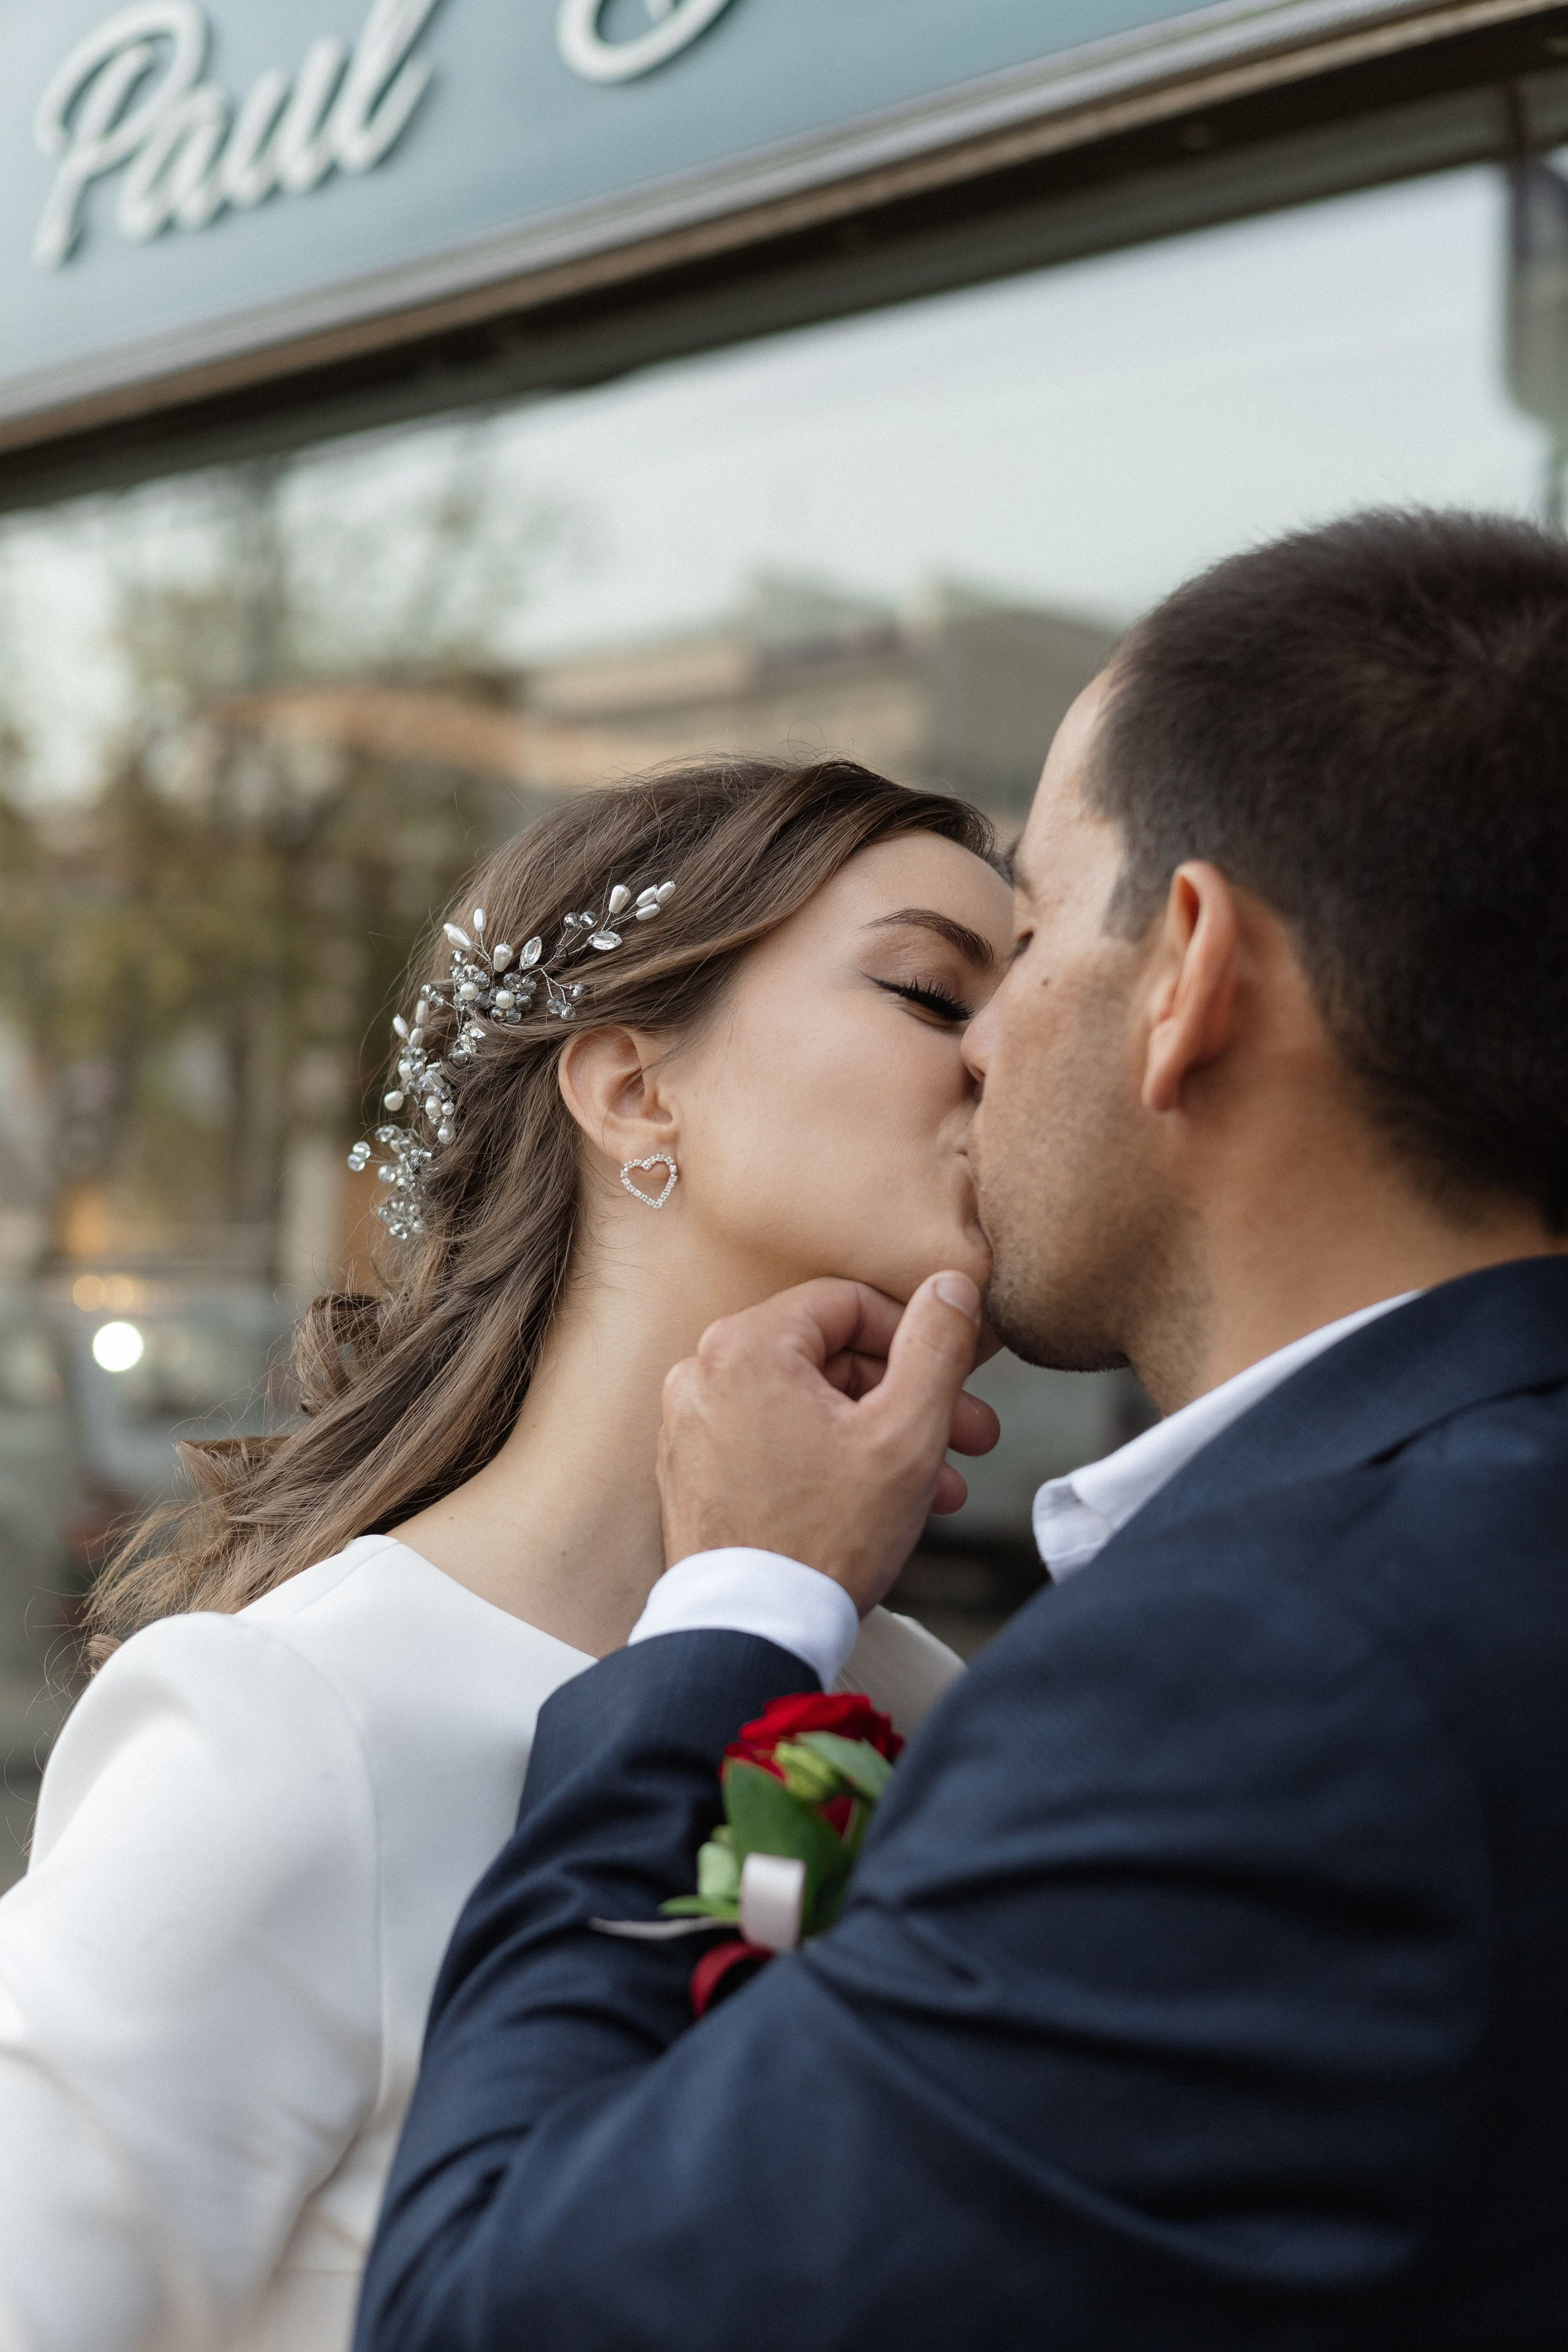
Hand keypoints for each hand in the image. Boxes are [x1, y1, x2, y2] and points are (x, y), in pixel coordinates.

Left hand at [657, 1272, 1001, 1615]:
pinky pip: (777, 1440)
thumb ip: (937, 1346)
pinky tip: (886, 1501)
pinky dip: (832, 1459)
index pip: (849, 1303)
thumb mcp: (906, 1434)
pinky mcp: (693, 1470)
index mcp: (746, 1346)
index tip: (960, 1378)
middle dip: (911, 1398)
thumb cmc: (826, 1538)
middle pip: (831, 1358)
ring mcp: (692, 1424)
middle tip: (974, 1436)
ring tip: (941, 1486)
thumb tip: (952, 1284)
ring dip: (882, 1437)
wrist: (751, 1633)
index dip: (917, 1336)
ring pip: (811, 1404)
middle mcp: (704, 1374)